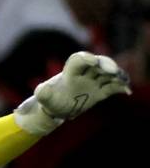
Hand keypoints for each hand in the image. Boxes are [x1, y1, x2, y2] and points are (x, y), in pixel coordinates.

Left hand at [15, 51, 130, 134]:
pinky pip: (112, 87)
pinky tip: (126, 90)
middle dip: (106, 64)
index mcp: (70, 72)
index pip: (78, 60)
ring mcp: (93, 82)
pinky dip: (119, 87)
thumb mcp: (43, 99)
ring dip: (116, 75)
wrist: (56, 109)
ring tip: (122, 80)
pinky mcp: (99, 92)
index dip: (86, 58)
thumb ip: (42, 93)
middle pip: (97, 63)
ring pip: (107, 74)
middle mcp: (83, 74)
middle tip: (113, 71)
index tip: (94, 62)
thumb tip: (42, 89)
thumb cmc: (49, 101)